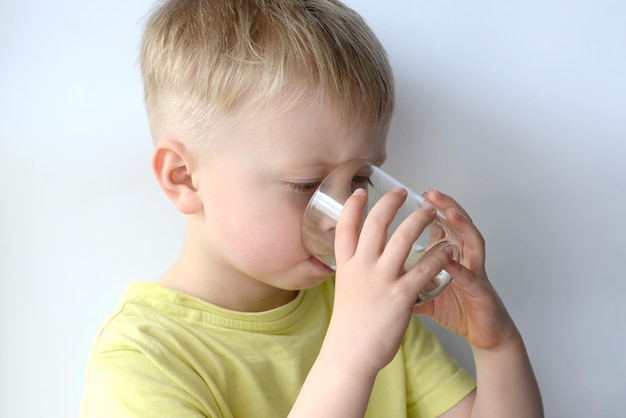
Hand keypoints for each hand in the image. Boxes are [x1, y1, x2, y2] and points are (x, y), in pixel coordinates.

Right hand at [322, 187, 455, 373]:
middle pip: (375, 223)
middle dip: (391, 203)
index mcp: (345, 265)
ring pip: (403, 237)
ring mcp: (381, 279)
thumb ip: (354, 270)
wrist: (350, 353)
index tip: (361, 192)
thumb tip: (359, 258)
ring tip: (430, 212)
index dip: (353, 206)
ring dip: (420, 220)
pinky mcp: (400, 295)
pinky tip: (449, 249)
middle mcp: (361, 267)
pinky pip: (425, 268)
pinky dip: (439, 255)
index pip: (345, 227)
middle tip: (402, 192)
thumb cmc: (349, 325)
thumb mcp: (345, 289)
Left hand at [413, 189, 519, 350]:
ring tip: (449, 212)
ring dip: (461, 225)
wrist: (484, 334)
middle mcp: (464, 259)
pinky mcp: (481, 291)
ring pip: (472, 242)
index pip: (440, 227)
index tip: (415, 197)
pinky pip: (470, 277)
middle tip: (430, 194)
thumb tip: (379, 276)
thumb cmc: (458, 310)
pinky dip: (460, 268)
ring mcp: (475, 273)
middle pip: (457, 226)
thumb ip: (407, 280)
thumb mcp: (426, 293)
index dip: (429, 211)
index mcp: (449, 256)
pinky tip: (450, 259)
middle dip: (445, 207)